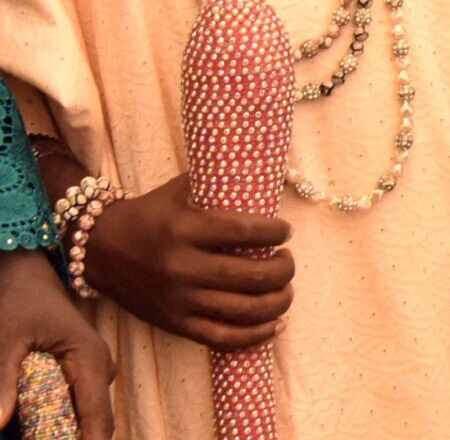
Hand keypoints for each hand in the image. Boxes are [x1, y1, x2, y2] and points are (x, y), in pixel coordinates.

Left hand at [0, 249, 114, 438]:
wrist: (26, 270)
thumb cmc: (19, 298)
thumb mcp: (6, 337)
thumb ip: (2, 381)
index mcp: (89, 360)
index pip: (98, 419)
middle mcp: (98, 370)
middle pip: (90, 423)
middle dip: (63, 438)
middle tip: (25, 435)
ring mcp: (90, 371)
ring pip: (78, 416)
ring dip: (51, 429)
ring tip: (18, 427)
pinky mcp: (78, 372)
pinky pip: (68, 404)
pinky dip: (45, 417)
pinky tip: (19, 417)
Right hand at [83, 175, 290, 350]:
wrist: (100, 247)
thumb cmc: (152, 213)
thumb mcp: (184, 189)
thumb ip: (222, 182)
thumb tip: (267, 174)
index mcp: (186, 229)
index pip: (246, 232)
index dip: (276, 232)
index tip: (285, 231)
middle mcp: (182, 267)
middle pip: (252, 276)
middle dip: (283, 269)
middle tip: (287, 260)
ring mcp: (178, 300)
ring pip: (243, 311)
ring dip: (277, 302)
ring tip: (286, 289)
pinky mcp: (173, 323)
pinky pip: (222, 338)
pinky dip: (255, 335)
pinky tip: (276, 324)